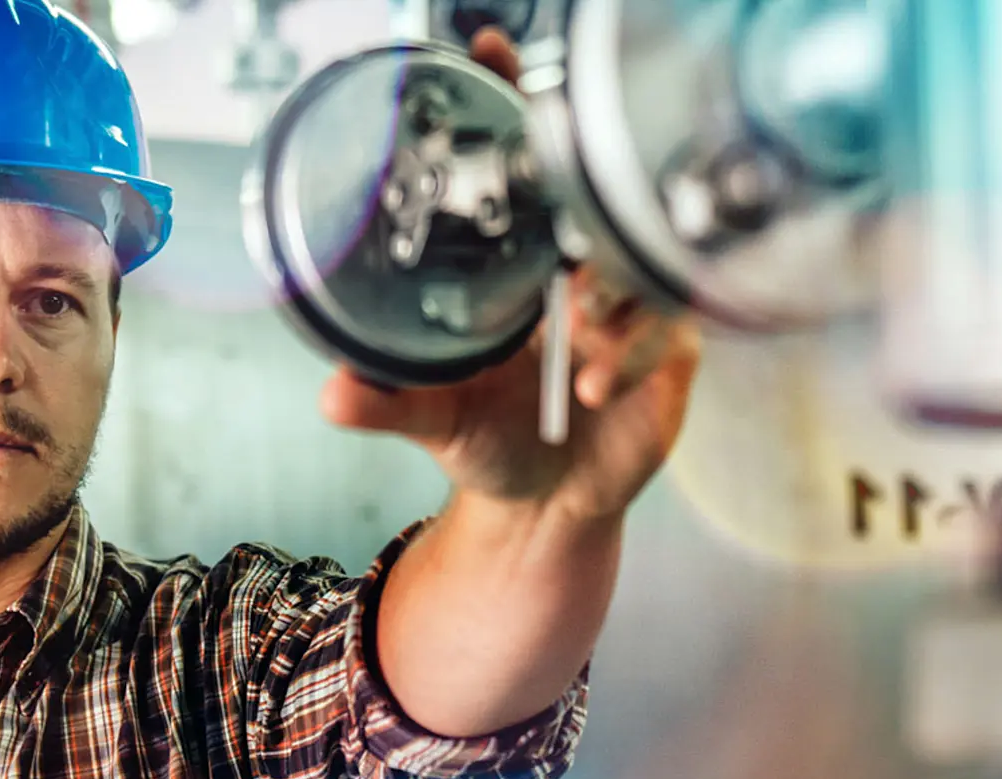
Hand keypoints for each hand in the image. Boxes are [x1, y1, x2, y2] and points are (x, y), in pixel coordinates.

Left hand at [321, 28, 702, 525]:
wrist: (548, 506)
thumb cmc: (493, 440)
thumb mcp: (434, 417)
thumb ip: (387, 401)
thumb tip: (332, 396)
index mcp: (521, 263)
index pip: (522, 166)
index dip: (511, 103)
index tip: (489, 50)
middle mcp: (579, 272)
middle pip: (592, 198)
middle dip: (583, 188)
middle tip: (560, 212)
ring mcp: (630, 307)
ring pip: (633, 269)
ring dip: (606, 295)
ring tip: (575, 329)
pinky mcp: (669, 352)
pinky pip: (660, 334)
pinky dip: (625, 354)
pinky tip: (591, 383)